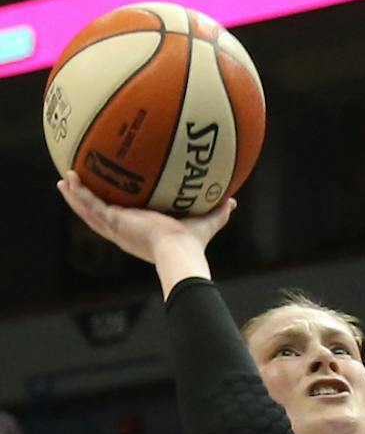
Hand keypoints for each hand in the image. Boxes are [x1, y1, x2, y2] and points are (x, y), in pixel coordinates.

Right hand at [57, 169, 234, 268]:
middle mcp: (124, 231)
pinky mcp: (113, 224)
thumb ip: (217, 212)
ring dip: (75, 196)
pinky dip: (78, 194)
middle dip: (85, 201)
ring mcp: (116, 229)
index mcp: (140, 231)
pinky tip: (68, 180)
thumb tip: (232, 201)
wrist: (179, 253)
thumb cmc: (192, 244)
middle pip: (98, 214)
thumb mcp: (204, 222)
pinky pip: (90, 206)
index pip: (121, 218)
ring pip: (88, 211)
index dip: (111, 209)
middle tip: (73, 185)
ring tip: (63, 181)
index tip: (107, 197)